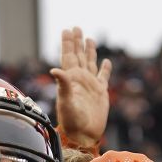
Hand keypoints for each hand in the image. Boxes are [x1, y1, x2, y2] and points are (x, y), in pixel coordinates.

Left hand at [50, 26, 111, 150]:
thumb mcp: (65, 101)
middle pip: (78, 55)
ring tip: (89, 39)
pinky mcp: (100, 92)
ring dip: (89, 51)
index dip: (68, 43)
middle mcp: (80, 79)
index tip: (67, 29)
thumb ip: (62, 84)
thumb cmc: (71, 120)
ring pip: (90, 62)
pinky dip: (105, 69)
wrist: (83, 134)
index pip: (68, 55)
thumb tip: (54, 69)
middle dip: (77, 42)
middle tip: (76, 27)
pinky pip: (103, 77)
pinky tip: (106, 62)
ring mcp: (90, 85)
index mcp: (70, 78)